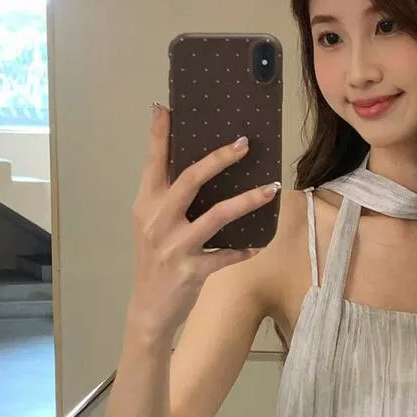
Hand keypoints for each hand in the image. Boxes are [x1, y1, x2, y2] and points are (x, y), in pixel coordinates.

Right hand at [128, 103, 279, 338]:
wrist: (148, 309)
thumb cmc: (155, 260)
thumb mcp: (153, 225)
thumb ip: (170, 198)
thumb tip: (201, 167)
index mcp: (146, 205)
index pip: (153, 163)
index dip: (159, 134)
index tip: (165, 107)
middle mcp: (157, 221)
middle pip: (189, 181)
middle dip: (218, 160)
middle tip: (244, 143)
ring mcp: (174, 247)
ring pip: (215, 216)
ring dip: (246, 201)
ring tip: (270, 189)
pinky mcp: (191, 271)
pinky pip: (225, 255)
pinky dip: (244, 249)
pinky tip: (259, 243)